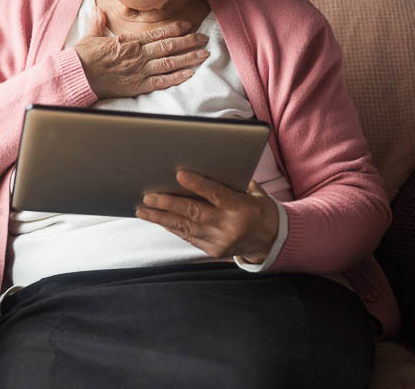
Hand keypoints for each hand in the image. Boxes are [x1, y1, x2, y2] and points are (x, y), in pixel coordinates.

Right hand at [74, 8, 209, 99]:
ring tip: (204, 54)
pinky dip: (176, 78)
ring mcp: (140, 70)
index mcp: (129, 41)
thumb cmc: (83, 57)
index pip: (157, 33)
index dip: (175, 28)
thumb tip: (98, 10)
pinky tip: (189, 74)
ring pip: (170, 62)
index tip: (188, 25)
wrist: (78, 75)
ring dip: (189, 58)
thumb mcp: (90, 36)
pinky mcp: (138, 86)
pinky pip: (161, 81)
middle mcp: (138, 54)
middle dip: (189, 42)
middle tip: (204, 39)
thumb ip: (98, 22)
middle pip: (169, 46)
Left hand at [135, 171, 278, 262]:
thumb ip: (234, 180)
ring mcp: (220, 241)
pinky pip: (188, 237)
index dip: (197, 184)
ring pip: (185, 227)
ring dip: (161, 218)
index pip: (216, 194)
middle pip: (194, 213)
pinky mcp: (213, 250)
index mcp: (242, 208)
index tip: (179, 174)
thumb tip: (208, 163)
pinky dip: (172, 227)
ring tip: (142, 210)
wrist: (272, 240)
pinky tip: (158, 219)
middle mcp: (230, 226)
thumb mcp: (255, 192)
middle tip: (148, 196)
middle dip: (168, 204)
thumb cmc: (260, 209)